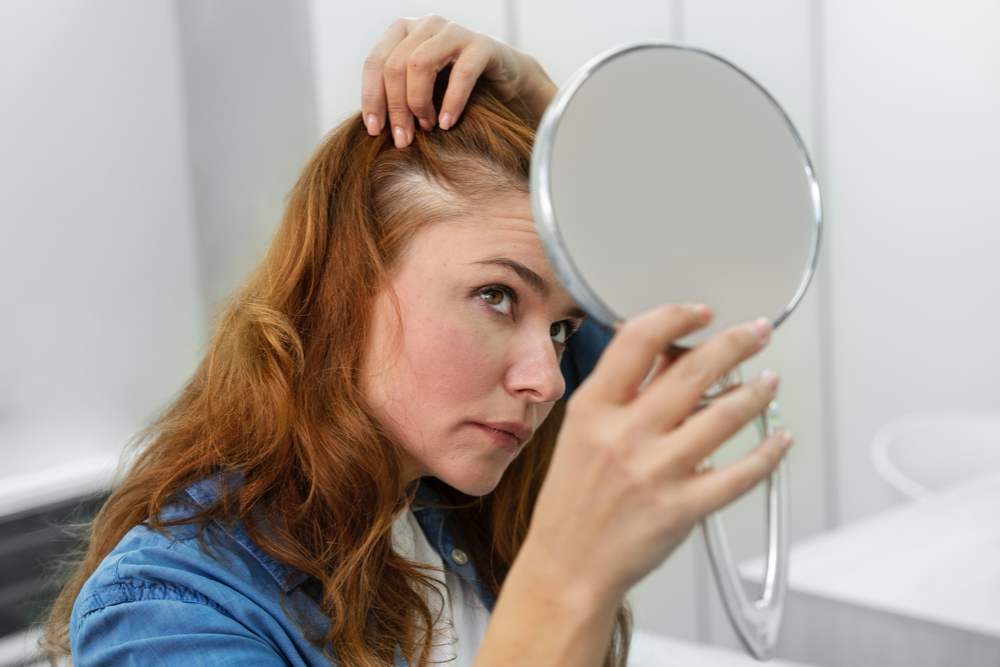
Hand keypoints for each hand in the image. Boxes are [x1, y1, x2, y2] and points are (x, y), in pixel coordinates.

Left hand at [361, 15, 556, 148]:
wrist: (503, 80)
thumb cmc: (453, 87)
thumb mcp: (419, 87)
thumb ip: (396, 95)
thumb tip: (373, 127)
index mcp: (403, 31)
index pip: (376, 62)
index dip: (372, 97)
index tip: (374, 130)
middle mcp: (426, 25)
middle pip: (395, 65)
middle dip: (396, 107)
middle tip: (403, 139)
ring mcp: (454, 31)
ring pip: (420, 64)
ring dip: (419, 103)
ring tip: (427, 128)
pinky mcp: (482, 45)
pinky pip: (461, 75)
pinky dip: (451, 103)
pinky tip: (446, 123)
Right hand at [521, 304, 791, 604]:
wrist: (568, 566)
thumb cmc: (573, 502)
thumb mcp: (581, 434)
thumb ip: (623, 394)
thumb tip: (669, 355)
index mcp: (593, 410)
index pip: (638, 340)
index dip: (677, 317)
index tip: (701, 312)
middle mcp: (624, 435)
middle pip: (693, 370)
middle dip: (736, 342)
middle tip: (757, 332)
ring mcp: (655, 472)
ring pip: (725, 416)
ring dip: (757, 391)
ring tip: (768, 380)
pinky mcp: (681, 508)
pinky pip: (740, 474)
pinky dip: (767, 452)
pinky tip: (777, 438)